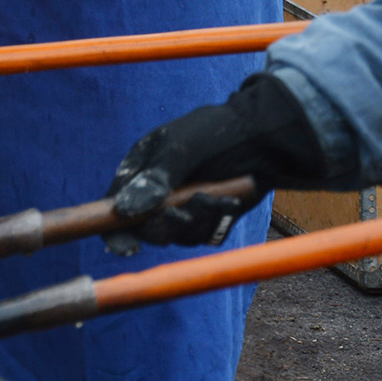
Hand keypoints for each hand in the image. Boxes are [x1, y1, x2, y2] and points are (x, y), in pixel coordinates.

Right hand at [104, 73, 324, 253]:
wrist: (267, 138)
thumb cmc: (218, 134)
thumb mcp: (181, 149)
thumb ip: (153, 180)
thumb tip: (123, 210)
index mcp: (141, 168)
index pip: (116, 202)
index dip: (115, 228)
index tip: (127, 247)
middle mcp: (158, 190)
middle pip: (144, 226)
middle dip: (163, 224)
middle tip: (181, 215)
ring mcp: (184, 205)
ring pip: (176, 234)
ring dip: (194, 221)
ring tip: (214, 197)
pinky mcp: (209, 217)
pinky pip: (202, 235)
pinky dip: (213, 222)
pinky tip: (228, 200)